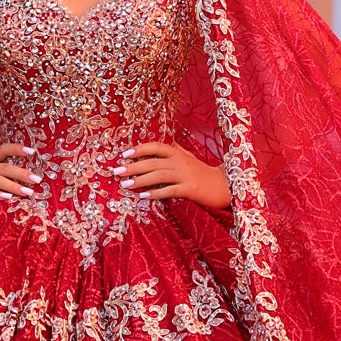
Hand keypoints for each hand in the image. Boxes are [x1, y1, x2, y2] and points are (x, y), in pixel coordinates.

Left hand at [112, 142, 230, 212]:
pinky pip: (170, 190)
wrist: (224, 185)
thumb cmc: (203, 172)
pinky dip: (156, 193)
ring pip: (159, 175)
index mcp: (178, 153)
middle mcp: (180, 161)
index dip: (139, 149)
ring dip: (140, 180)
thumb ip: (176, 151)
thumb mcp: (189, 158)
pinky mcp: (190, 189)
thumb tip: (165, 143)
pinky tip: (143, 197)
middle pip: (153, 162)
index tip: (124, 154)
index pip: (156, 146)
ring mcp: (185, 175)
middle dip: (133, 167)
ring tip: (125, 185)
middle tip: (116, 172)